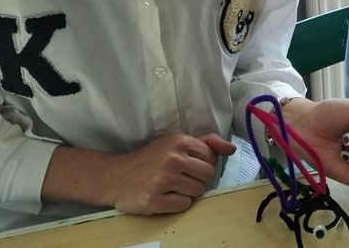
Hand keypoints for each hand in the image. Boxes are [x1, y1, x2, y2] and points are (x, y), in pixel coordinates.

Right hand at [108, 133, 235, 213]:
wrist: (116, 176)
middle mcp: (172, 159)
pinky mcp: (153, 200)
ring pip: (198, 192)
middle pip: (208, 176)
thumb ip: (206, 142)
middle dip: (197, 179)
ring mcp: (163, 180)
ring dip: (187, 192)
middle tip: (180, 178)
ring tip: (171, 186)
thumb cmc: (151, 159)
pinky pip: (183, 206)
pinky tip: (164, 196)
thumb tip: (231, 148)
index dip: (202, 165)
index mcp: (180, 141)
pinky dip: (176, 203)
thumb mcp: (176, 143)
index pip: (212, 159)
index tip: (188, 165)